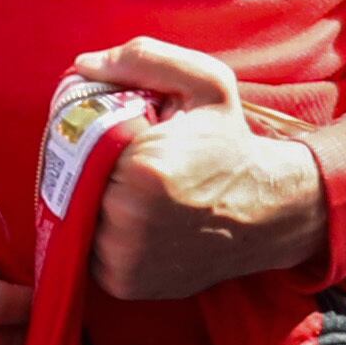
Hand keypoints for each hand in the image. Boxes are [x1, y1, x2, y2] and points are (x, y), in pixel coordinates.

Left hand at [73, 37, 328, 299]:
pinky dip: (103, 233)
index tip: (131, 134)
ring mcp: (124, 260)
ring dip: (96, 200)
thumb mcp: (205, 83)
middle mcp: (129, 222)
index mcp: (144, 170)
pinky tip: (138, 220)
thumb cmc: (232, 143)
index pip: (84, 141)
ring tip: (137, 190)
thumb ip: (144, 59)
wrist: (268, 212)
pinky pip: (89, 250)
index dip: (100, 132)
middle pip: (77, 179)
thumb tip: (82, 66)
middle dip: (97, 166)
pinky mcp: (125, 285)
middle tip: (133, 160)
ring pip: (79, 216)